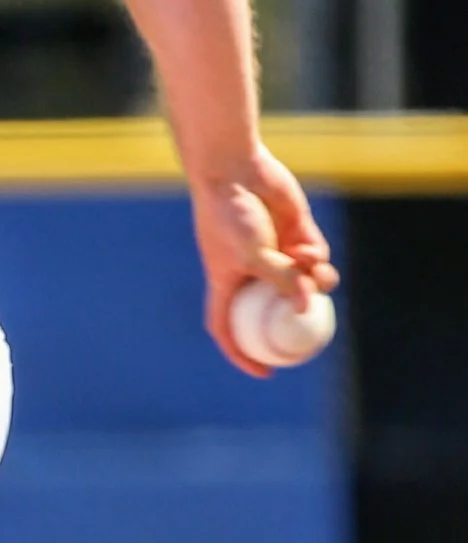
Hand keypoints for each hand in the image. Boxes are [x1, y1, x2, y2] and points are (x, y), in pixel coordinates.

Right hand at [192, 151, 338, 375]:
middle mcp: (250, 271)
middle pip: (273, 308)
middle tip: (316, 330)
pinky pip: (313, 256)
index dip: (242, 354)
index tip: (266, 373)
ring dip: (315, 284)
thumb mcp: (252, 254)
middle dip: (296, 319)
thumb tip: (308, 305)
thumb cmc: (230, 215)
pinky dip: (315, 258)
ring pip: (302, 281)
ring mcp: (273, 251)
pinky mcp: (293, 231)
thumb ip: (281, 279)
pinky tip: (309, 250)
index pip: (227, 328)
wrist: (235, 169)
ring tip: (317, 275)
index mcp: (226, 283)